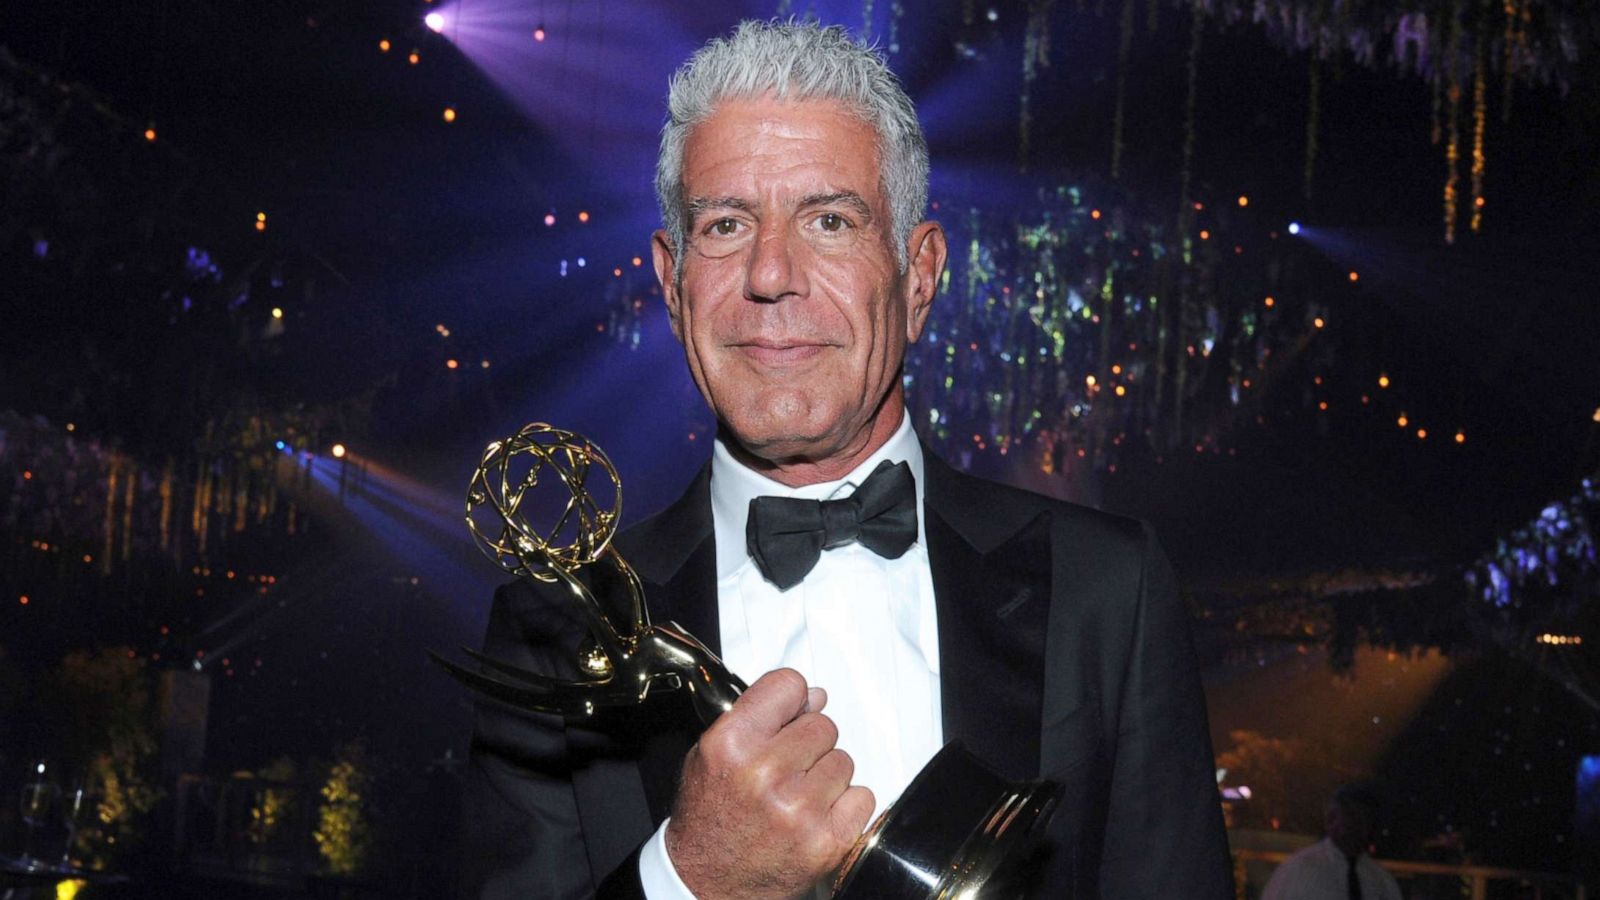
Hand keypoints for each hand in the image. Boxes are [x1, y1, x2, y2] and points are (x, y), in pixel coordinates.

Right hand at [665, 668, 874, 899]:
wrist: (706, 884)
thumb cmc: (708, 819)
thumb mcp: (712, 754)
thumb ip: (759, 717)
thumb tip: (814, 697)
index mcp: (732, 744)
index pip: (789, 685)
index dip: (793, 699)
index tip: (791, 712)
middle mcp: (765, 773)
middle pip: (823, 724)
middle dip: (809, 743)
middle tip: (786, 768)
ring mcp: (800, 809)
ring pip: (844, 760)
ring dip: (826, 775)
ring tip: (795, 796)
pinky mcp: (826, 841)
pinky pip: (862, 796)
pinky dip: (845, 806)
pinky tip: (815, 816)